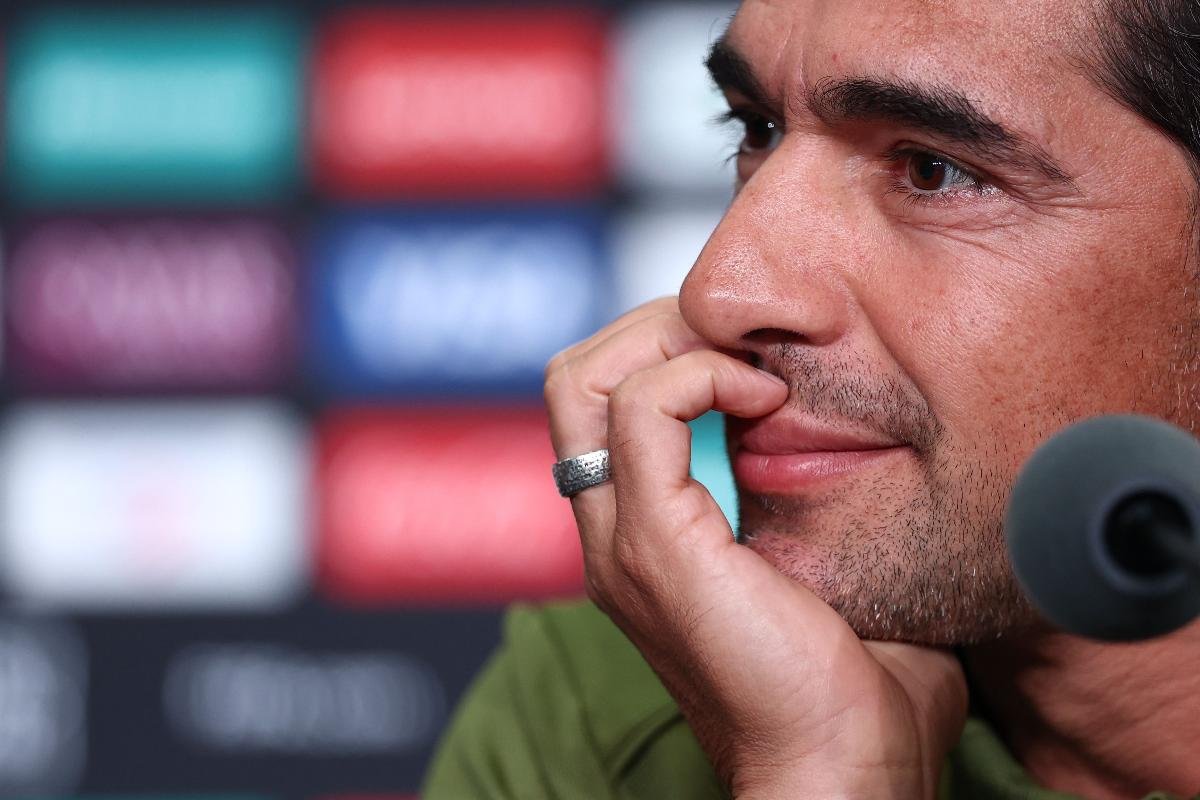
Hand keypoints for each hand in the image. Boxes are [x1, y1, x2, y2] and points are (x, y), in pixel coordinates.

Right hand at [544, 297, 967, 798]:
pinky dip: (703, 378)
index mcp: (643, 536)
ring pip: (583, 380)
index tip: (758, 360)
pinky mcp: (654, 543)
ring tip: (750, 372)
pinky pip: (643, 410)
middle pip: (573, 379)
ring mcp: (621, 539)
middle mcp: (612, 532)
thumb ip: (810, 503)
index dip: (668, 352)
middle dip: (655, 331)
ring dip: (670, 344)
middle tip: (743, 350)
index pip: (603, 402)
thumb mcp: (823, 566)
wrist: (842, 771)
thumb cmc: (855, 686)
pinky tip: (767, 401)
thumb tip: (861, 444)